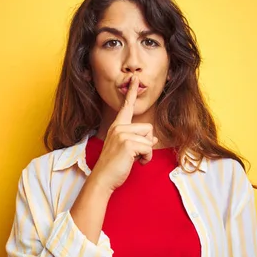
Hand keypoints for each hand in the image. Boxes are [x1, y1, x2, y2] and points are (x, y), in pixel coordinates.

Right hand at [90, 75, 157, 192]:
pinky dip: (146, 158)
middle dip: (147, 143)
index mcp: (117, 126)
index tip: (135, 77)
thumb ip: (138, 141)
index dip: (131, 92)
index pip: (126, 107)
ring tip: (133, 159)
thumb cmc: (114, 166)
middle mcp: (119, 127)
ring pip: (150, 138)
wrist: (103, 178)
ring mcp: (122, 134)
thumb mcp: (127, 150)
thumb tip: (154, 139)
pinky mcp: (128, 143)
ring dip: (146, 152)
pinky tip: (134, 163)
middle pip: (148, 128)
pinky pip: (148, 148)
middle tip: (134, 155)